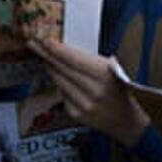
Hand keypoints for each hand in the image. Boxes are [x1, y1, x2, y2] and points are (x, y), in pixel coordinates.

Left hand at [27, 39, 150, 146]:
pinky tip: (63, 79)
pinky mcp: (76, 115)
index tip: (45, 41)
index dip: (58, 50)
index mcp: (105, 75)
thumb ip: (90, 62)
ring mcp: (83, 104)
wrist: (128, 121)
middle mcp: (93, 91)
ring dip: (51, 68)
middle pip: (63, 69)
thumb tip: (63, 51)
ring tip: (45, 57)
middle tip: (33, 44)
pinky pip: (62, 94)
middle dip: (47, 55)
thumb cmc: (120, 90)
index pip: (75, 60)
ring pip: (59, 81)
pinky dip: (60, 85)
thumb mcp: (112, 70)